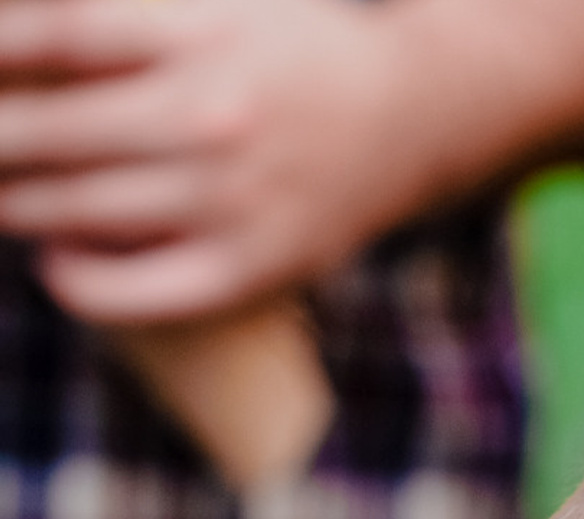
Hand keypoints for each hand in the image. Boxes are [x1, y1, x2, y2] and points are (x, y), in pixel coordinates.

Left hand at [0, 0, 583, 325]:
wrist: (409, 118)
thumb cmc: (288, 53)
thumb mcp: (215, 5)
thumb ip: (129, 23)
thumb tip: (28, 45)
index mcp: (196, 34)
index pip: (55, 34)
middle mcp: (211, 116)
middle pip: (51, 129)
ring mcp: (233, 198)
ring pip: (82, 208)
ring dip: (13, 204)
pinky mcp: (255, 264)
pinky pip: (143, 289)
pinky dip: (82, 281)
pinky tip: (54, 261)